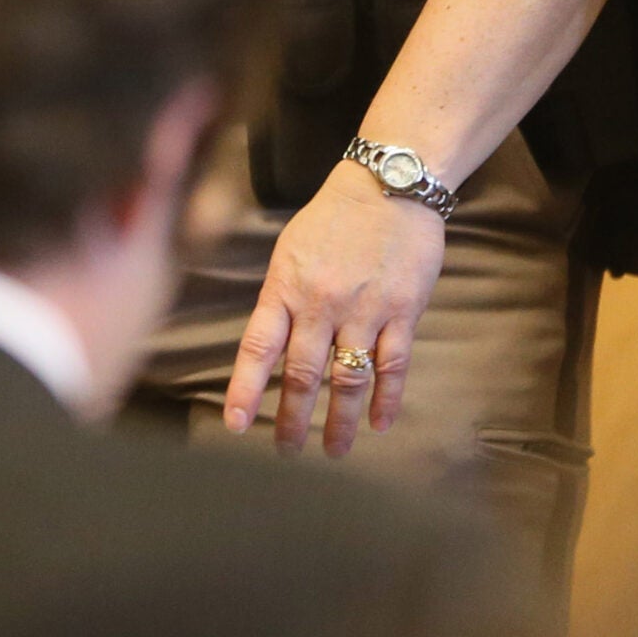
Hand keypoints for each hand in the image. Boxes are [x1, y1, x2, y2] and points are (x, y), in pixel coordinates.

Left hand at [224, 161, 448, 457]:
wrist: (389, 185)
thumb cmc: (333, 219)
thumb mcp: (289, 252)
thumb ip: (280, 299)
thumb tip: (270, 345)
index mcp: (285, 289)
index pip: (258, 349)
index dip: (245, 390)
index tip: (235, 425)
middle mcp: (320, 305)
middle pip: (303, 375)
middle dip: (292, 419)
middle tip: (286, 451)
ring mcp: (363, 310)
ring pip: (348, 379)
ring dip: (340, 421)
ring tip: (334, 450)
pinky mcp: (402, 311)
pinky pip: (393, 364)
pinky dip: (388, 398)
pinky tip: (382, 424)